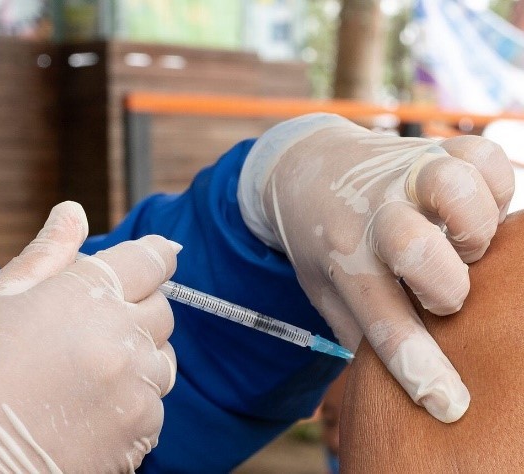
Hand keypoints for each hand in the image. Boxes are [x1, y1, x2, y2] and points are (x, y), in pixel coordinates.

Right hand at [0, 201, 179, 472]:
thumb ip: (46, 253)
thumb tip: (73, 213)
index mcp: (89, 293)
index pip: (150, 259)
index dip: (155, 254)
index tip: (160, 253)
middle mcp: (123, 336)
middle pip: (162, 308)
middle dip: (138, 306)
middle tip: (96, 322)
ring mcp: (137, 386)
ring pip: (163, 356)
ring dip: (139, 353)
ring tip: (89, 368)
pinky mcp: (142, 429)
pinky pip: (156, 401)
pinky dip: (135, 397)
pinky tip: (92, 405)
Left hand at [238, 114, 513, 422]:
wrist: (304, 168)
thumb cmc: (325, 244)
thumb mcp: (326, 291)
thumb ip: (364, 330)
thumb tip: (407, 385)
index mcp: (342, 258)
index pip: (379, 320)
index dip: (418, 366)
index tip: (447, 404)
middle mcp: (372, 214)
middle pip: (413, 246)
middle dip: (444, 286)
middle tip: (444, 298)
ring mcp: (405, 175)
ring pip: (454, 188)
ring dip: (474, 230)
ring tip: (465, 248)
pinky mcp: (437, 149)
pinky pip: (485, 159)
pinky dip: (496, 188)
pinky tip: (479, 211)